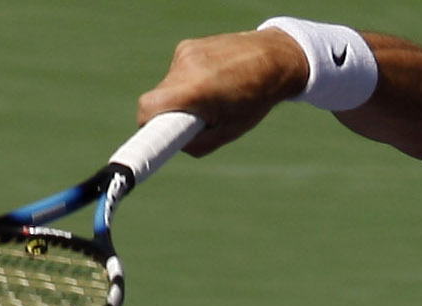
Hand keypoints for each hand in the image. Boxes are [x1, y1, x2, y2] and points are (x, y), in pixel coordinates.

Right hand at [140, 31, 308, 155]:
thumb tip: (176, 145)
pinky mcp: (187, 45)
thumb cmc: (255, 99)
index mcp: (194, 90)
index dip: (146, 126)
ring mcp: (185, 53)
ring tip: (212, 96)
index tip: (153, 137)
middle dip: (170, 113)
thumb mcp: (228, 131)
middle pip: (157, 98)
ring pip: (168, 85)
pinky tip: (213, 79)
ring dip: (182, 96)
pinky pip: (178, 71)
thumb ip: (197, 145)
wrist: (274, 58)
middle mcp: (185, 67)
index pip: (148, 109)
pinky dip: (189, 80)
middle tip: (194, 120)